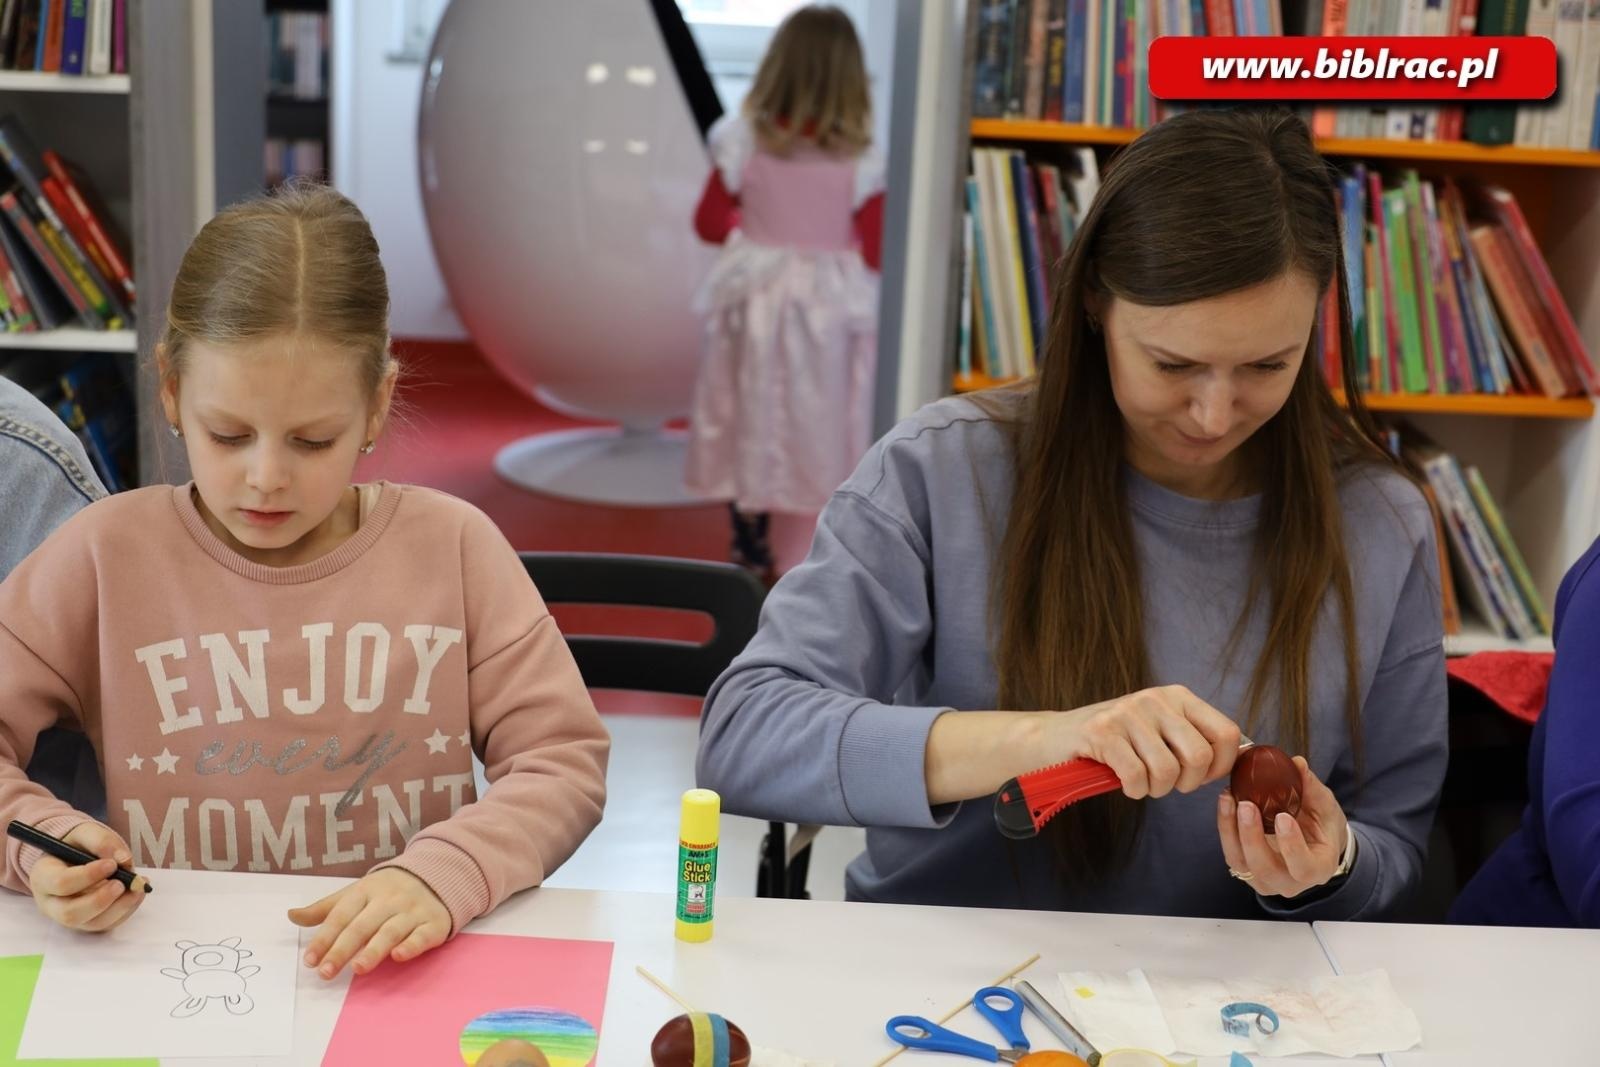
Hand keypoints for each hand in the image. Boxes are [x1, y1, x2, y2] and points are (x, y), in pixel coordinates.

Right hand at [29, 823, 146, 932]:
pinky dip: (127, 910)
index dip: (88, 876)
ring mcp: (69, 916)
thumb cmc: (77, 845)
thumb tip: (124, 860)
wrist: (76, 857)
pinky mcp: (88, 922)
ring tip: (138, 885)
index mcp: (43, 877)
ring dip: (120, 907)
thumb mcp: (85, 833)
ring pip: (92, 923)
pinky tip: (137, 892)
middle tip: (122, 883)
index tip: (111, 864)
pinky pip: (107, 924)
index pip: (60, 884)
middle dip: (100, 900)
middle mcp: (51, 903)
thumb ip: (102, 841)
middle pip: (70, 913)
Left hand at [288, 868, 449, 979]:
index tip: (310, 960)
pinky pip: (422, 936)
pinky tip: (398, 956)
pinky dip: (411, 946)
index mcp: (367, 890)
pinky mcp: (433, 923)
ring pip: (390, 931)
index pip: (341, 915)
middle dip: (343, 949)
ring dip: (373, 950)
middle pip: (362, 926)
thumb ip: (325, 909)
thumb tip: (292, 916)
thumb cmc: (387, 891)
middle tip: (326, 972)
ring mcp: (412, 911)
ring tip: (357, 969)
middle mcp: (389, 900)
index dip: (324, 937)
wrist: (436, 876)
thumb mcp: (356, 893)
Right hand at [1049, 684, 1243, 799]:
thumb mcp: (1159, 730)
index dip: (1221, 766)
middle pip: (1199, 756)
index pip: (1227, 733)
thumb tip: (1241, 759)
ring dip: (1156, 790)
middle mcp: (1156, 699)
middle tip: (1166, 784)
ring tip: (1141, 783)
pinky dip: (1133, 789)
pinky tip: (1123, 783)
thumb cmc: (1114, 742)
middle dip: (1186, 783)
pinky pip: (1136, 775)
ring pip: (1167, 771)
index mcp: (1177, 696)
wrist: (1056, 738)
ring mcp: (1127, 713)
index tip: (1200, 777)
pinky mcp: (1102, 733)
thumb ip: (1193, 738)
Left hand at [1218, 755, 1349, 897]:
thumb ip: (1312, 787)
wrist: (1312, 842)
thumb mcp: (1325, 806)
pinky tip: (1226, 802)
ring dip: (1230, 830)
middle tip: (1246, 804)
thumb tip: (1297, 763)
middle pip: (1265, 868)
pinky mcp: (1247, 870)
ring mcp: (1265, 880)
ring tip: (1228, 798)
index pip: (1304, 868)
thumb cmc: (1322, 825)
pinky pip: (1232, 853)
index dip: (1292, 846)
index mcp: (1318, 869)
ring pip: (1241, 863)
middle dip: (1251, 836)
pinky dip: (1226, 828)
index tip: (1282, 817)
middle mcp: (1290, 882)